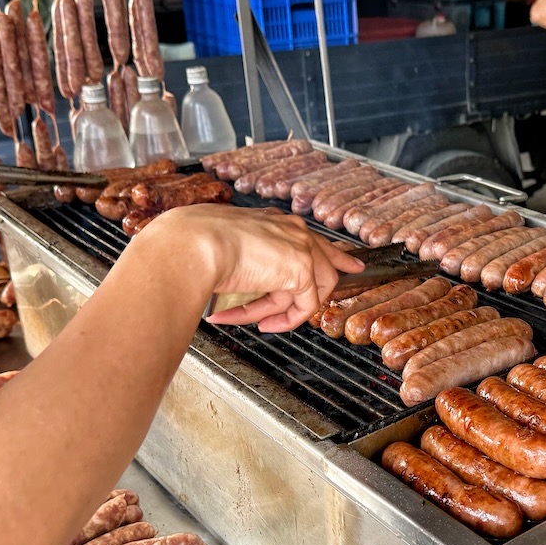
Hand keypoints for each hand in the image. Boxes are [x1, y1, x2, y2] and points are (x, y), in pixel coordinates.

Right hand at [146, 205, 363, 331]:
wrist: (194, 243)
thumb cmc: (195, 242)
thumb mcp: (222, 246)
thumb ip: (242, 259)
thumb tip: (237, 275)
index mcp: (274, 220)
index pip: (311, 238)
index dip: (334, 255)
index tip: (350, 264)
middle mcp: (292, 230)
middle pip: (325, 265)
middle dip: (317, 293)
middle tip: (287, 314)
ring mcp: (301, 248)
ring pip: (310, 291)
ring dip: (280, 311)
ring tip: (255, 321)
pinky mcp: (303, 271)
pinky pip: (304, 307)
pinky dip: (284, 320)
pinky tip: (262, 324)